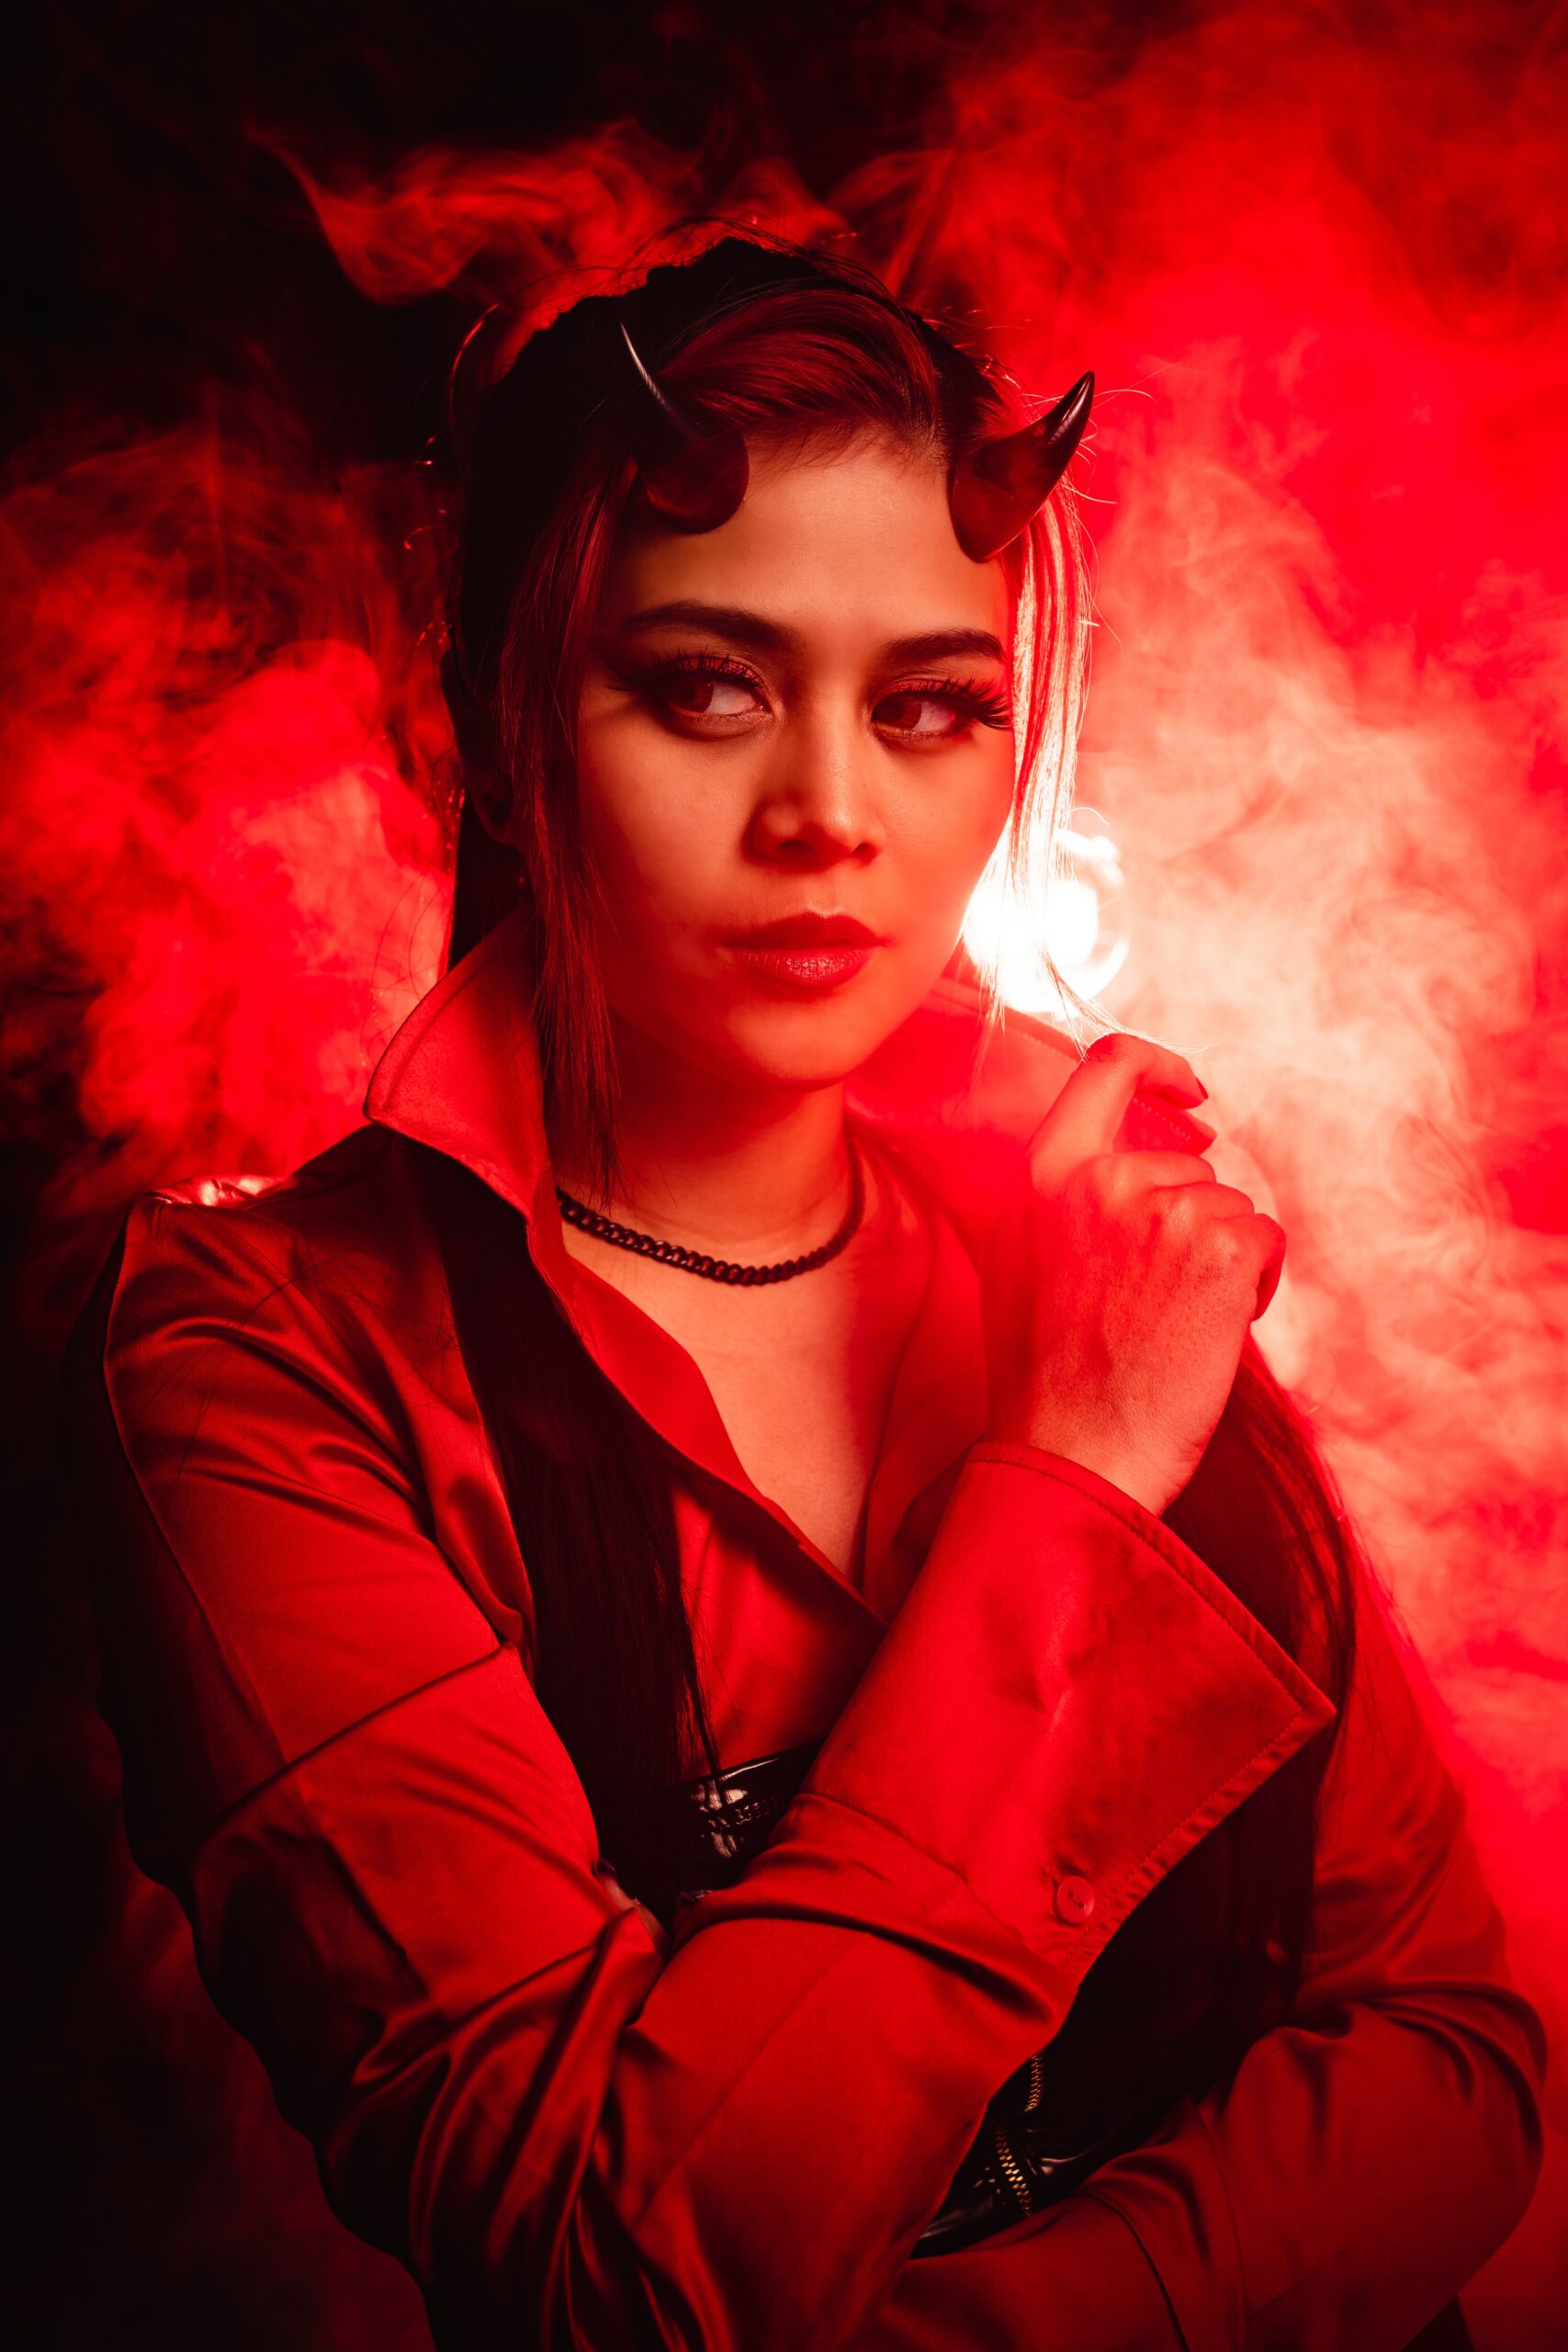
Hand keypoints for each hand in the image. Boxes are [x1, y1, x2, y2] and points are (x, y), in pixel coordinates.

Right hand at [981, 1031, 1285, 1519]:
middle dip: (1194, 1225)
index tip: (1189, 1096)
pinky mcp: (1218, 1248)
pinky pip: (1265, 1241)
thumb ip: (1064, 1198)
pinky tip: (1210, 1333)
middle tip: (1157, 1304)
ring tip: (1173, 1328)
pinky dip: (1256, 1286)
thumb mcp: (1021, 1260)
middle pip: (1189, 1167)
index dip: (1158, 1066)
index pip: (1107, 1066)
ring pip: (1231, 1209)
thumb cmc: (1047, 1377)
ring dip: (1222, 1262)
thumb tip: (1135, 1158)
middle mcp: (1102, 1177)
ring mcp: (1162, 1209)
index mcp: (1044, 1173)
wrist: (1072, 1455)